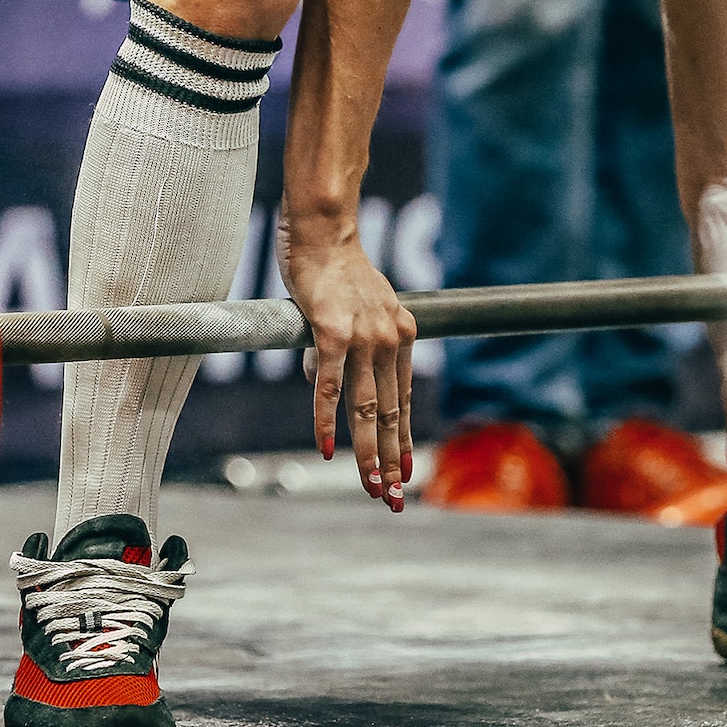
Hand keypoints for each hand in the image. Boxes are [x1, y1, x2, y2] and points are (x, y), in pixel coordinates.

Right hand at [278, 211, 416, 511]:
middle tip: (393, 498)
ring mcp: (363, 337)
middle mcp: (389, 339)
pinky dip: (327, 421)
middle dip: (391, 460)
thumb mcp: (352, 308)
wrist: (323, 228)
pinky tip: (327, 450)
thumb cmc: (331, 264)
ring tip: (372, 487)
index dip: (402, 438)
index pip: (402, 399)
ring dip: (368, 453)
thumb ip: (346, 344)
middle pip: (389, 412)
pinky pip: (328, 386)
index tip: (406, 471)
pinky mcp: (332, 332)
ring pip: (365, 407)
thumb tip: (320, 381)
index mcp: (401, 334)